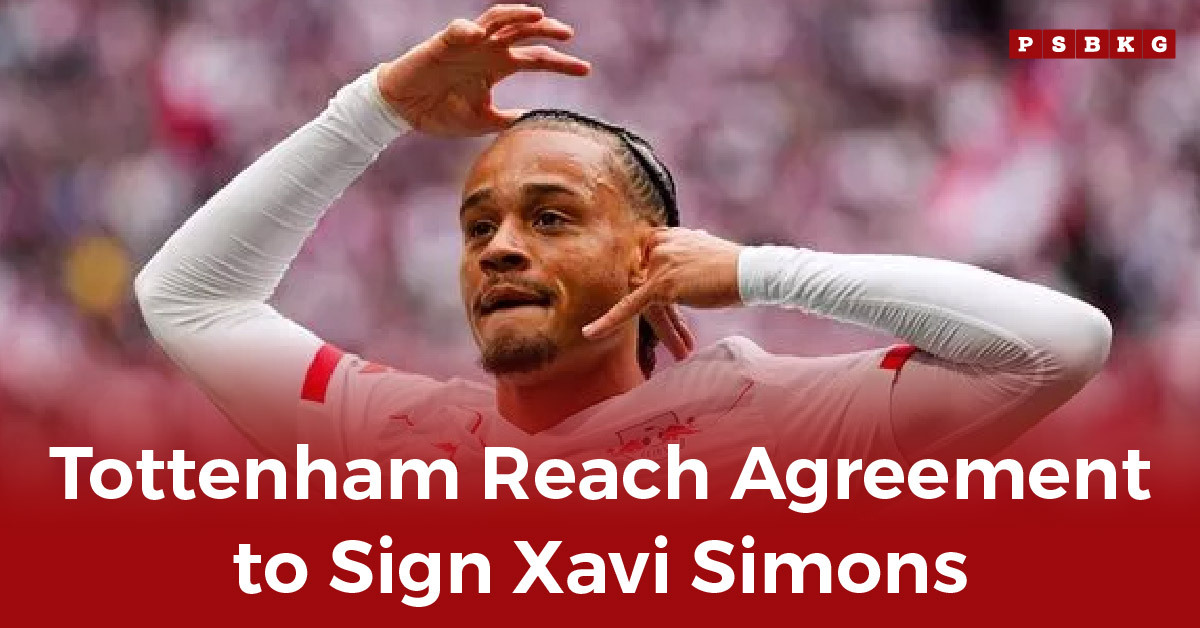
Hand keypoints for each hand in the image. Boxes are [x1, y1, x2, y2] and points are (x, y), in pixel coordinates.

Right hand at [377, 4, 589, 135]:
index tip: (586, 69)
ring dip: (517, 15)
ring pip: (497, 19)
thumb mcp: (482, 121)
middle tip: (569, 36)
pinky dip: (468, 29)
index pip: (536, 59)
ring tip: (538, 15)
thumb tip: (536, 122)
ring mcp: (468, 43)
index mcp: (498, 66)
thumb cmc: (441, 112)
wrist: (403, 110)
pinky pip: (458, 30)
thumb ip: (508, 120)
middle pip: (524, 33)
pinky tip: (476, 34)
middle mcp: (488, 49)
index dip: (561, 63)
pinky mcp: (443, 42)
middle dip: (547, 32)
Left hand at [583, 228, 743, 357]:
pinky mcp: (660, 284)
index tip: (662, 299)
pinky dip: (609, 321)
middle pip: (641, 283)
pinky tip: (589, 333)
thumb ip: (693, 246)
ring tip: (683, 347)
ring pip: (644, 299)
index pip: (643, 262)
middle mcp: (659, 244)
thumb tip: (698, 240)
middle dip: (660, 310)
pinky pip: (629, 306)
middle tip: (683, 336)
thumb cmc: (737, 266)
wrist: (752, 272)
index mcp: (668, 234)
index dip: (648, 284)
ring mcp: (657, 263)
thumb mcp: (708, 249)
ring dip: (666, 327)